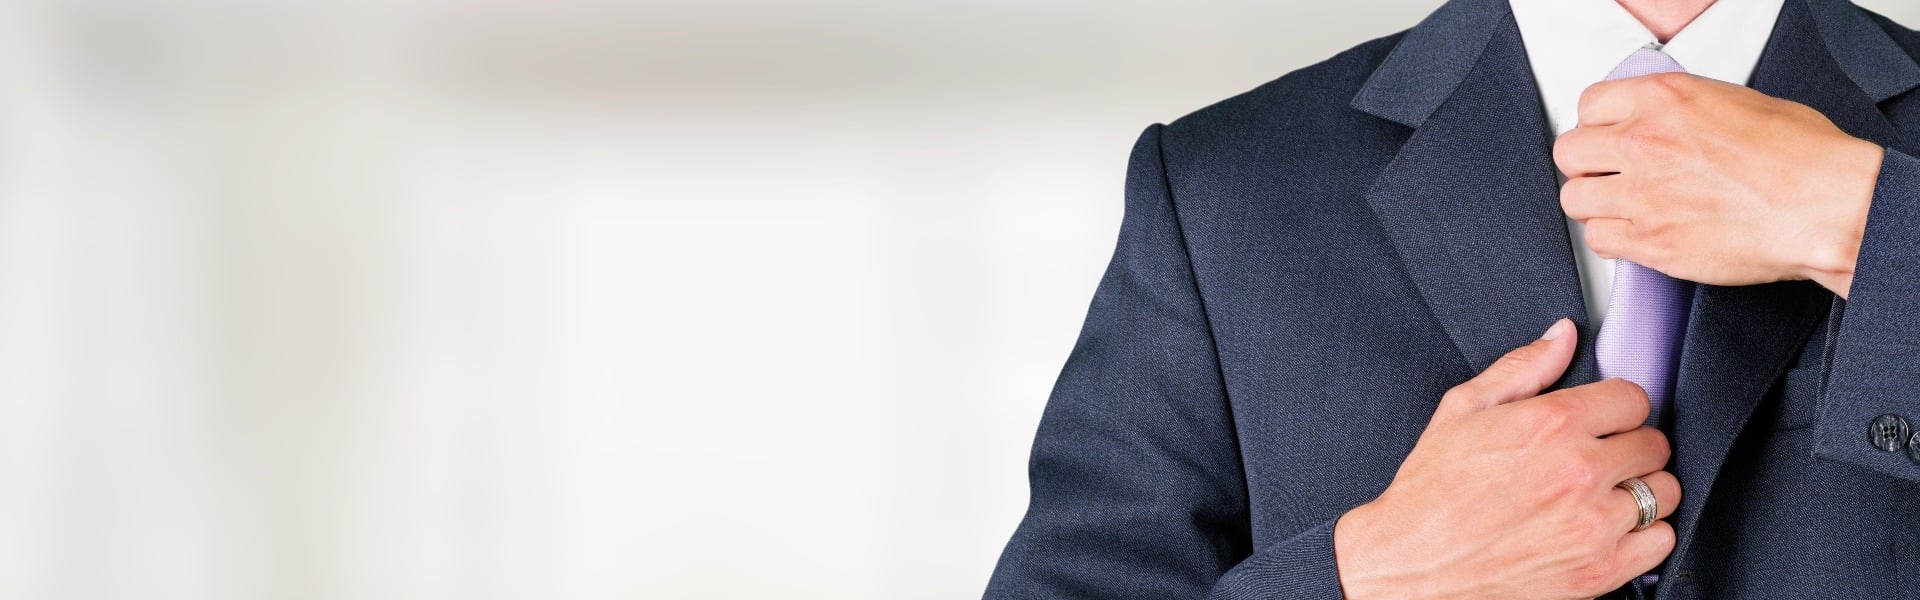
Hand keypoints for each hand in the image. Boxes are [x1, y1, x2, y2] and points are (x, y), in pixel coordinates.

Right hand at [1333, 319, 1680, 598]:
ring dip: (1640, 490)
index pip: (1634, 398)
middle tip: (1598, 458)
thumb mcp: (1461, 411)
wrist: (1411, 564)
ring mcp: (1594, 524)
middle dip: (1629, 446)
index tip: (1602, 420)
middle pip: (1654, 444)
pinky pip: (1660, 541)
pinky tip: (1608, 529)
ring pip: (1664, 492)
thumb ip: (1521, 368)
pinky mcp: (1599, 570)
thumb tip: (1562, 336)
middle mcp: (1580, 472)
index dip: (1616, 407)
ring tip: (1603, 495)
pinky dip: (1643, 535)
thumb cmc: (1430, 491)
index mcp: (1551, 424)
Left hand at [1554, 72, 1882, 297]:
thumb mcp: (1735, 101)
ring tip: (1625, 207)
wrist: (1827, 207)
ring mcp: (1641, 195)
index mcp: (1663, 99)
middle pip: (1569, 153)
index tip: (1608, 138)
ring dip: (1596, 205)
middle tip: (1610, 175)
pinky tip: (1640, 233)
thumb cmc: (1802, 157)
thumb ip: (1679, 110)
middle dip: (1587, 166)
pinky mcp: (1650, 241)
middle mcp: (1643, 143)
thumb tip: (1658, 120)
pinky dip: (1614, 239)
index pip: (1589, 105)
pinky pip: (1599, 241)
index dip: (1598, 125)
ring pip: (1575, 201)